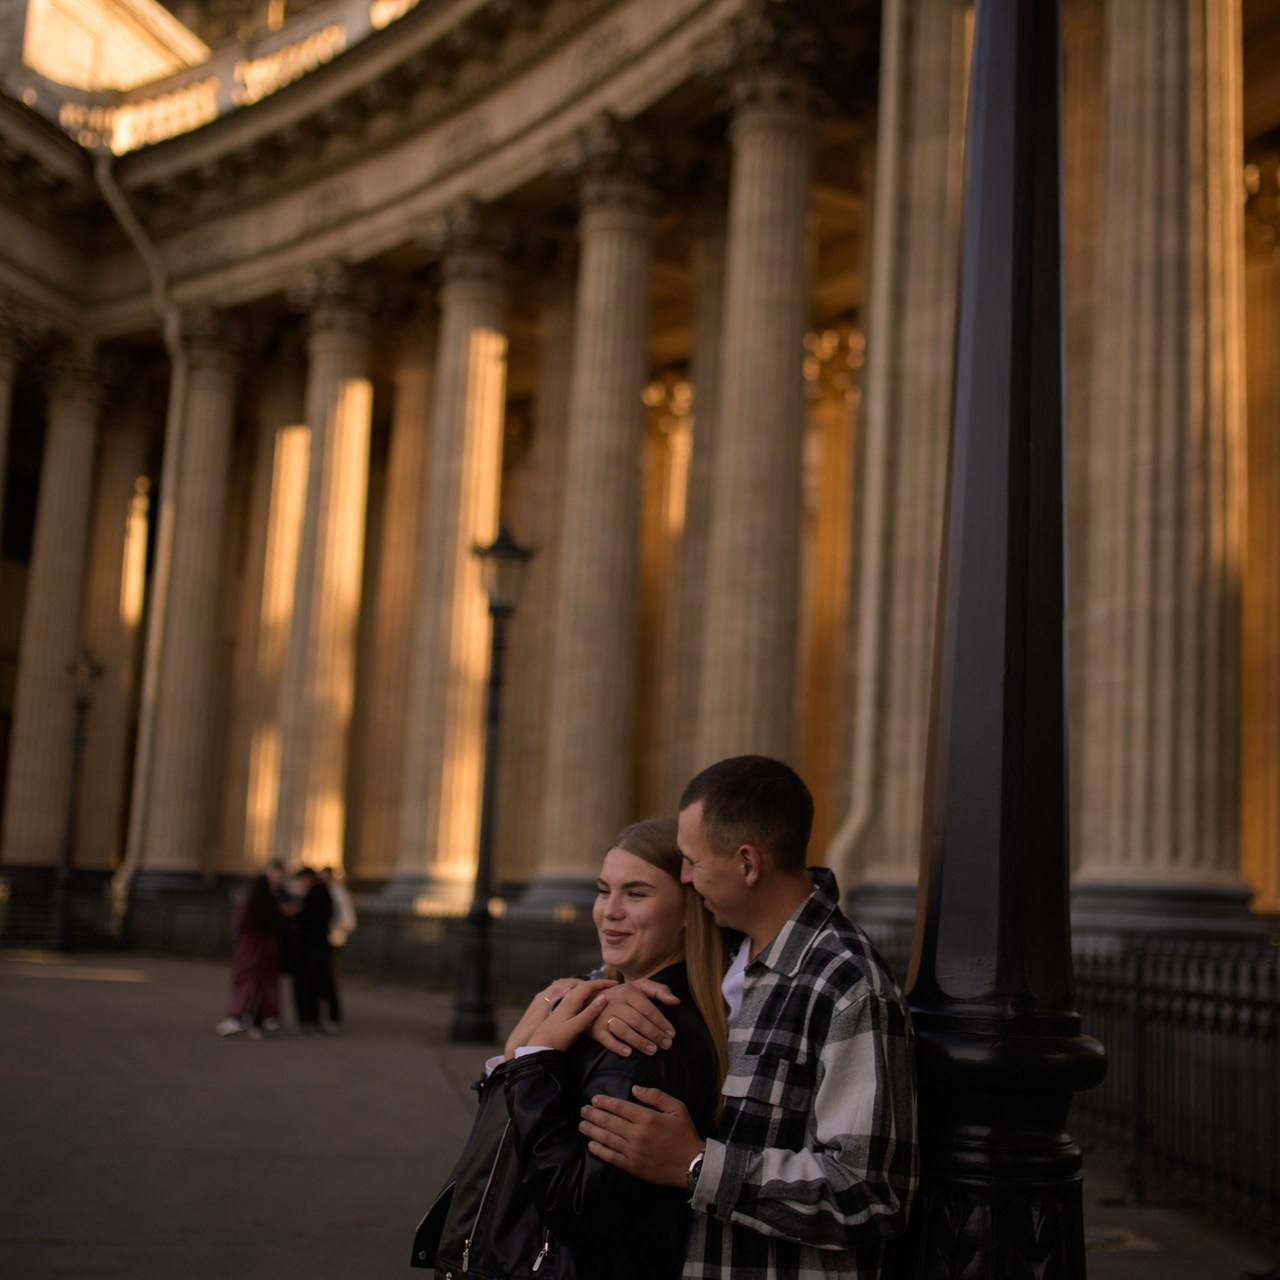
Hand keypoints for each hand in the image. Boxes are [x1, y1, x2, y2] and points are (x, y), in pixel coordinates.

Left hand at [530, 979, 618, 1052]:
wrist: (540, 1046)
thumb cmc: (558, 1038)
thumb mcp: (577, 1026)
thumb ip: (590, 1012)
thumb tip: (604, 997)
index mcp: (571, 999)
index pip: (590, 985)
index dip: (604, 983)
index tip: (616, 983)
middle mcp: (566, 997)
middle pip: (585, 985)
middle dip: (599, 984)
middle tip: (613, 987)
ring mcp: (563, 1002)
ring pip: (580, 990)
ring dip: (592, 988)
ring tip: (603, 991)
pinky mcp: (561, 1009)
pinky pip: (576, 995)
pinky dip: (585, 994)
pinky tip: (587, 999)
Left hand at [579, 1087, 702, 1186]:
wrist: (691, 1164)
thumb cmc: (684, 1134)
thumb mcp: (677, 1108)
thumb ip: (656, 1096)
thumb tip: (635, 1089)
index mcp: (648, 1118)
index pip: (620, 1107)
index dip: (605, 1102)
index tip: (595, 1099)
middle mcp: (637, 1134)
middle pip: (609, 1121)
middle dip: (593, 1115)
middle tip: (583, 1110)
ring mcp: (633, 1151)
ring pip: (607, 1138)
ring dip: (592, 1130)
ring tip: (582, 1125)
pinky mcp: (632, 1167)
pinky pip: (611, 1157)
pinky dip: (599, 1150)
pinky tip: (591, 1145)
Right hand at [587, 981, 678, 1056]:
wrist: (589, 999)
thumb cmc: (621, 995)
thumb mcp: (638, 987)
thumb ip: (658, 991)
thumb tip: (676, 1001)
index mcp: (628, 991)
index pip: (648, 1009)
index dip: (661, 1022)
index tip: (672, 1034)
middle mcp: (615, 1002)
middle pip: (638, 1021)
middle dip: (654, 1034)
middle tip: (666, 1045)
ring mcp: (603, 1015)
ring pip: (624, 1030)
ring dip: (639, 1041)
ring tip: (653, 1051)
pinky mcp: (595, 1028)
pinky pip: (606, 1039)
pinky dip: (617, 1046)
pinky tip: (629, 1053)